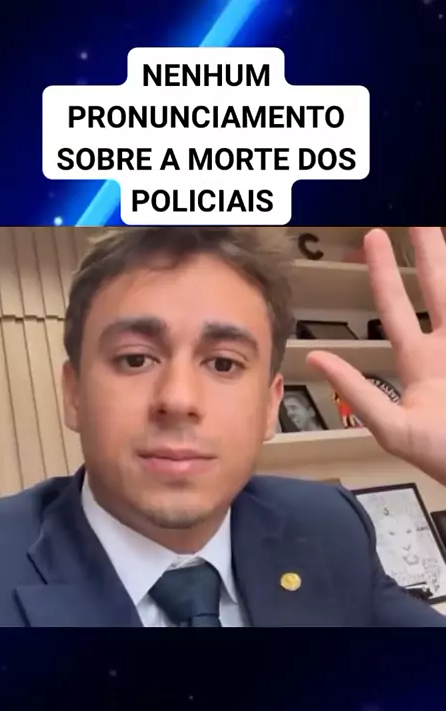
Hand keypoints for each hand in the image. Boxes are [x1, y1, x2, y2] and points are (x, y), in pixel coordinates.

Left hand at [306, 227, 445, 486]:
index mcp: (420, 362)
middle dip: (428, 250)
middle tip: (418, 214)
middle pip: (438, 286)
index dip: (384, 273)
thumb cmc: (443, 457)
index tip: (375, 238)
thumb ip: (357, 390)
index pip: (397, 306)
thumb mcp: (393, 427)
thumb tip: (315, 357)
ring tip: (439, 222)